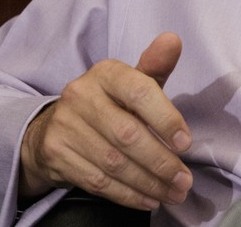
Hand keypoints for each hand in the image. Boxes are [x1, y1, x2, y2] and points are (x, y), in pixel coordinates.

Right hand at [19, 32, 191, 210]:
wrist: (55, 125)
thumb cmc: (110, 101)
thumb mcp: (132, 80)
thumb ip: (156, 65)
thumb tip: (173, 40)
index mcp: (106, 72)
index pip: (139, 92)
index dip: (165, 118)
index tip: (185, 143)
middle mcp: (82, 94)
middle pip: (128, 134)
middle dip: (161, 162)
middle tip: (184, 180)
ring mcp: (66, 125)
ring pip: (114, 162)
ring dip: (148, 183)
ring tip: (173, 192)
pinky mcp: (56, 154)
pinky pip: (97, 181)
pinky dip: (127, 194)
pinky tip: (148, 199)